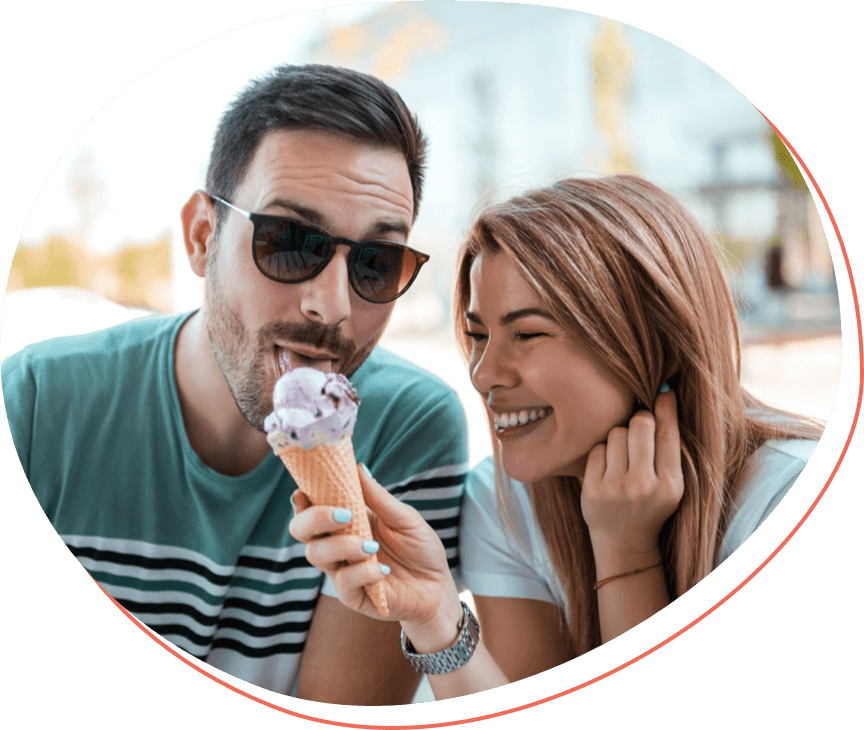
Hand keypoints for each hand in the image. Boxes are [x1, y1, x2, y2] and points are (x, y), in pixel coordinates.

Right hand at [289, 466, 462, 640]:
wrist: (438, 587)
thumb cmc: (421, 549)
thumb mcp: (405, 519)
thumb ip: (379, 498)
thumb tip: (358, 467)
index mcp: (348, 520)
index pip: (312, 507)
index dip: (301, 498)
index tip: (303, 491)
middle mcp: (338, 543)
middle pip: (300, 530)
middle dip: (314, 519)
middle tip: (343, 515)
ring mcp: (342, 569)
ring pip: (316, 554)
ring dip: (342, 545)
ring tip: (371, 546)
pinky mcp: (352, 595)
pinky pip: (342, 582)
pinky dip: (362, 572)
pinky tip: (383, 570)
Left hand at [581, 389, 684, 559]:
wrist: (624, 542)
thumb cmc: (650, 504)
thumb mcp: (670, 484)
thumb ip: (669, 448)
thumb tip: (664, 395)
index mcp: (670, 484)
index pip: (668, 433)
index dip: (666, 407)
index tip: (664, 390)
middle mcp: (644, 486)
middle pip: (640, 424)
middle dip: (639, 420)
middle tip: (639, 428)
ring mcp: (615, 488)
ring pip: (616, 433)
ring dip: (619, 438)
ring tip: (623, 457)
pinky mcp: (592, 489)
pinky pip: (596, 449)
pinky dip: (602, 453)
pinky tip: (607, 468)